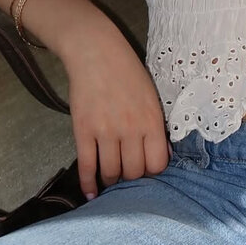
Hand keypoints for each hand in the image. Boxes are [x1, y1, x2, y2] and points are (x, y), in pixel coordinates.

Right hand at [65, 40, 171, 197]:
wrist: (96, 52)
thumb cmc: (127, 71)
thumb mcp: (151, 96)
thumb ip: (157, 127)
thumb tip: (163, 155)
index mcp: (151, 120)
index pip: (157, 163)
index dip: (153, 171)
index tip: (146, 168)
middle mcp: (130, 129)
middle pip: (134, 172)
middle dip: (132, 178)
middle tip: (127, 172)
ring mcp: (105, 131)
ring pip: (111, 172)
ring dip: (111, 179)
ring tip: (110, 177)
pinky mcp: (83, 131)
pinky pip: (86, 166)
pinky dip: (88, 183)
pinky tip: (90, 192)